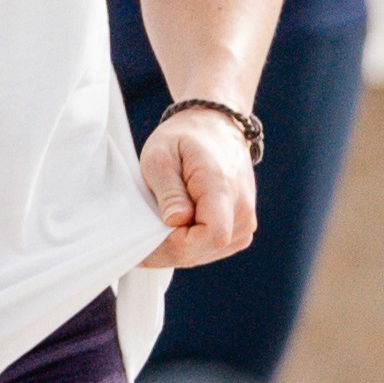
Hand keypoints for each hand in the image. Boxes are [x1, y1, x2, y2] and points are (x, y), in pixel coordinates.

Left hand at [139, 105, 259, 270]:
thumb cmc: (184, 139)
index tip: (151, 230)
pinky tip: (170, 229)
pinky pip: (208, 250)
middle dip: (165, 248)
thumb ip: (169, 191)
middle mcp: (242, 210)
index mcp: (223, 187)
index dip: (176, 241)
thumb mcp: (161, 155)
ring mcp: (245, 223)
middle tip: (138, 233)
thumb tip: (175, 222)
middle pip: (201, 250)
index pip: (211, 235)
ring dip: (173, 248)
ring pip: (202, 255)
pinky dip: (186, 246)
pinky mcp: (240, 231)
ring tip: (154, 225)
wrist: (214, 128)